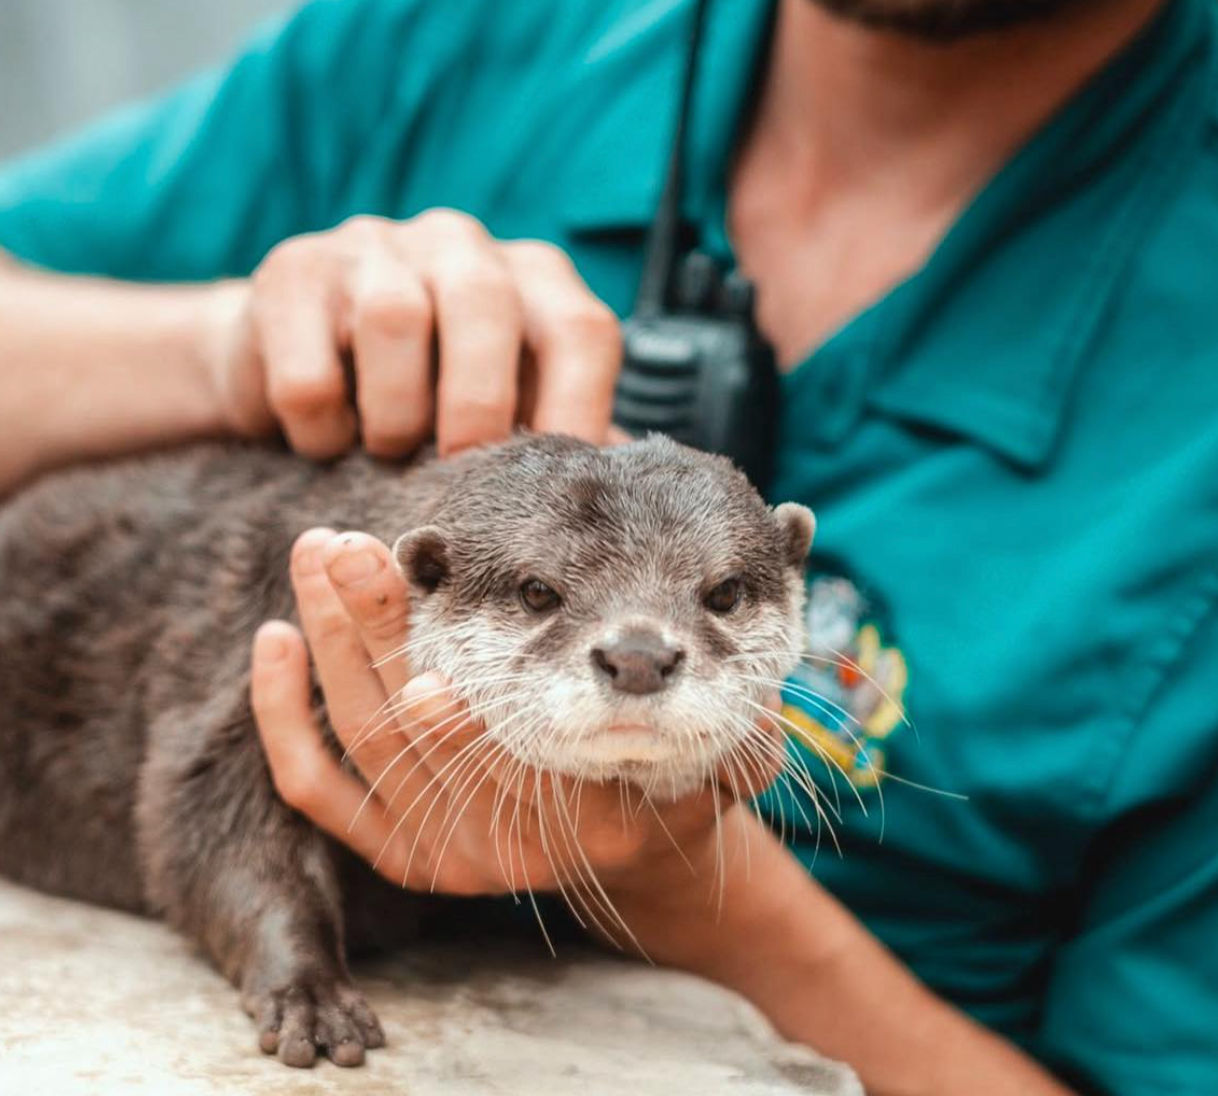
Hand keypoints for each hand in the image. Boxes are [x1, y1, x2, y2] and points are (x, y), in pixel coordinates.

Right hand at [208, 210, 621, 458]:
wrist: (293, 358)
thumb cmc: (428, 399)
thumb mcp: (503, 408)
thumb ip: (557, 438)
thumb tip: (617, 500)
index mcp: (532, 279)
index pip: (582, 331)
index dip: (575, 415)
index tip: (551, 494)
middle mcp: (460, 245)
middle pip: (487, 304)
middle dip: (477, 405)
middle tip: (456, 470)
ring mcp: (373, 246)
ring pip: (393, 321)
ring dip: (392, 416)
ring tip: (385, 452)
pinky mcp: (291, 272)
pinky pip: (310, 368)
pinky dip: (320, 428)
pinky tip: (325, 443)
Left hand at [250, 528, 781, 942]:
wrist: (637, 845)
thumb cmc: (683, 773)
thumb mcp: (730, 728)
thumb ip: (740, 617)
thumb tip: (791, 528)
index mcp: (591, 825)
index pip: (512, 772)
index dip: (465, 731)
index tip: (428, 672)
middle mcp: (500, 853)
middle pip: (406, 743)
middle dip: (368, 641)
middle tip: (343, 548)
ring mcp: (438, 851)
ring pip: (352, 748)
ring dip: (326, 648)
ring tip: (319, 554)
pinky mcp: (397, 842)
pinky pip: (316, 788)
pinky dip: (283, 718)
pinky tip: (278, 638)